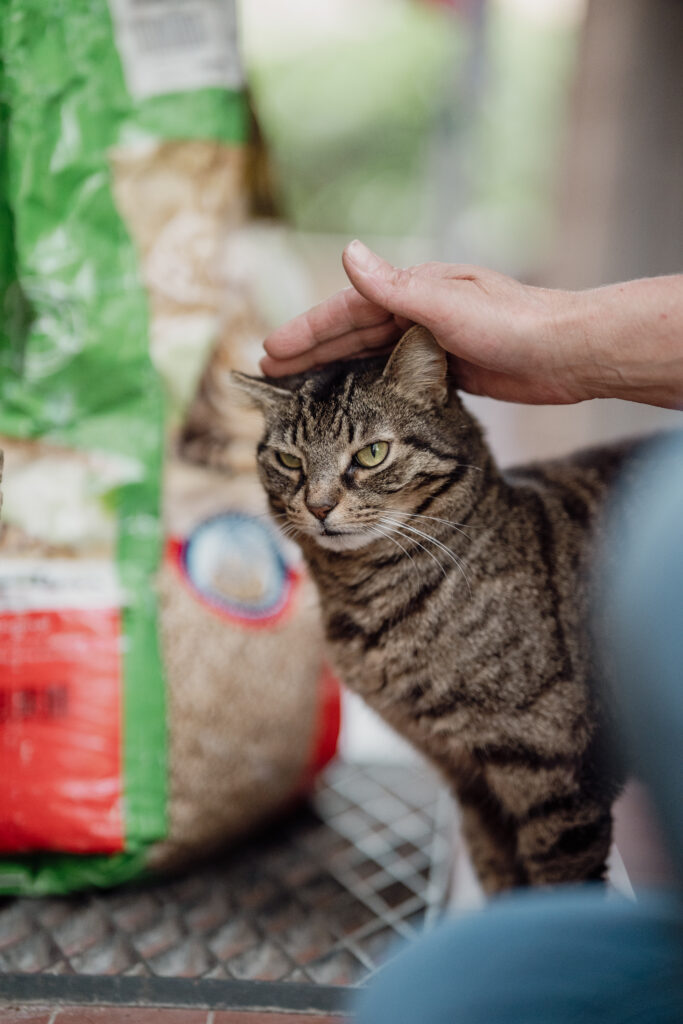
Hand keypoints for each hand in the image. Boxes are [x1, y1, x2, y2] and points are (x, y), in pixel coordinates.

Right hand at [260, 241, 682, 408]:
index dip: (306, 331)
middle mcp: (419, 311)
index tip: (270, 352)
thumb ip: (395, 286)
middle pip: (351, 333)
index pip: (346, 310)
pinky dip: (366, 384)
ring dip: (333, 369)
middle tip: (271, 374)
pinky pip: (393, 375)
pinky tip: (352, 400)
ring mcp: (432, 340)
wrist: (569, 354)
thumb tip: (347, 252)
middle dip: (310, 352)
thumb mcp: (448, 305)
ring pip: (369, 355)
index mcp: (415, 290)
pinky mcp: (447, 369)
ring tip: (300, 389)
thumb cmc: (514, 325)